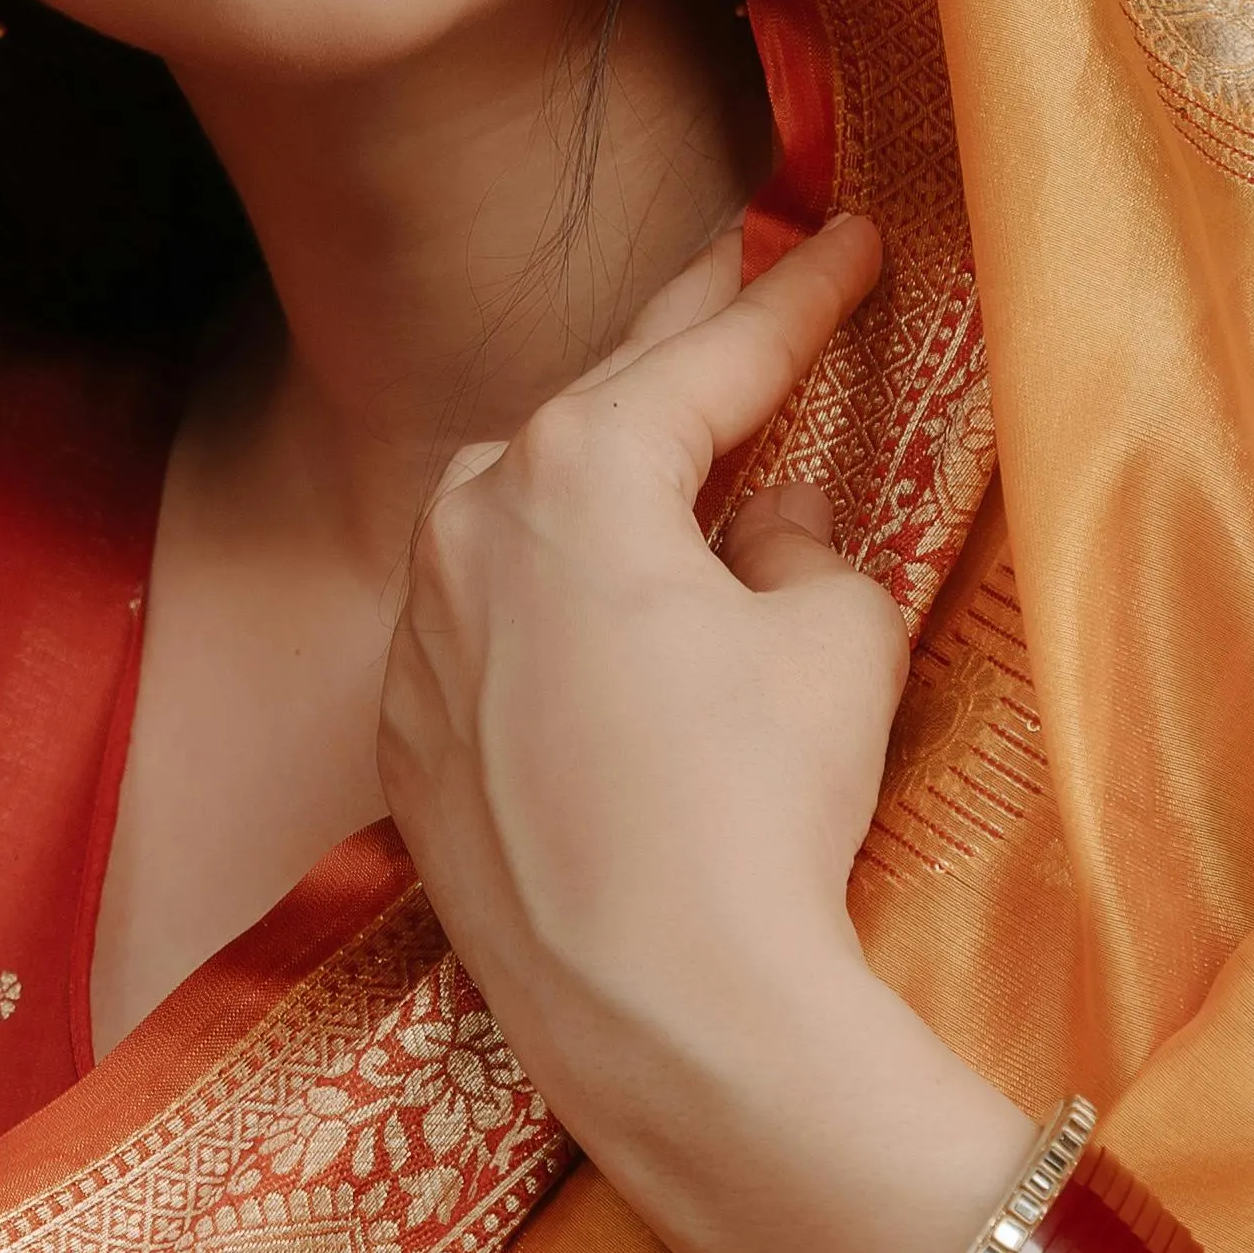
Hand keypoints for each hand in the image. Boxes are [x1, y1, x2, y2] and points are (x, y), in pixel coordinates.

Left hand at [383, 213, 957, 1252]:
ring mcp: (416, 634)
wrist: (658, 1012)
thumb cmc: (758, 805)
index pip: (709, 359)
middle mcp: (462, 525)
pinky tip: (599, 602)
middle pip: (592, 410)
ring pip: (515, 513)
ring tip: (668, 430)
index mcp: (572, 470)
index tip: (849, 240)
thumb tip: (760, 533)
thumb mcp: (831, 635)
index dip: (795, 297)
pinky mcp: (404, 738)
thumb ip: (800, 545)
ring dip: (593, 469)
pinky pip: (485, 624)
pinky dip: (544, 594)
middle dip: (678, 343)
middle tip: (744, 271)